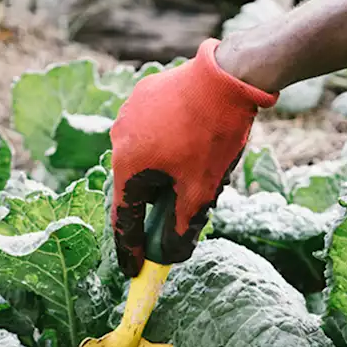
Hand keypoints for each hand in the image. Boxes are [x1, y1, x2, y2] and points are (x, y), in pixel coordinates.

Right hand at [110, 39, 277, 277]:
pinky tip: (192, 142)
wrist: (227, 77)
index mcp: (127, 166)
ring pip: (144, 158)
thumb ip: (182, 227)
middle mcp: (119, 140)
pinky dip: (166, 146)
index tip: (134, 269)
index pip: (123, 218)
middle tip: (180, 214)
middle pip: (135, 187)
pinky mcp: (144, 97)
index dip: (130, 248)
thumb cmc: (212, 135)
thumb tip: (171, 255)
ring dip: (164, 173)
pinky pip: (151, 132)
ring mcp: (129, 115)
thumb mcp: (200, 190)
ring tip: (196, 169)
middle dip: (156, 205)